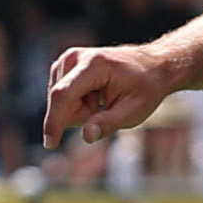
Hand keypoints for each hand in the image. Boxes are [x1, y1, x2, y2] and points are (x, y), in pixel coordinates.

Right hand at [42, 40, 175, 145]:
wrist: (152, 66)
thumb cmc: (145, 88)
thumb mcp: (133, 111)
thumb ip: (108, 123)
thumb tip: (87, 136)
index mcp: (94, 65)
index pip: (63, 95)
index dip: (54, 121)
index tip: (50, 144)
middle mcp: (75, 57)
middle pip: (61, 101)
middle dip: (81, 115)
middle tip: (109, 108)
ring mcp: (68, 59)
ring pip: (61, 101)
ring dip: (81, 109)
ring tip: (104, 100)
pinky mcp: (65, 66)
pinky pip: (62, 97)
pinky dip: (79, 103)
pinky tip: (97, 97)